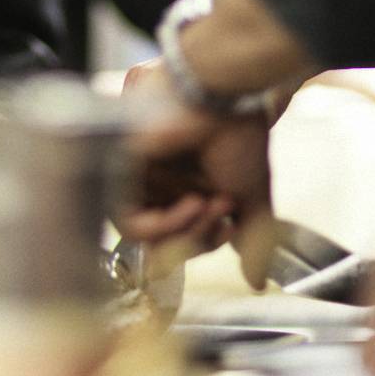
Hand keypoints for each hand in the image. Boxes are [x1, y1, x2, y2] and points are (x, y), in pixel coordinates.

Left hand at [118, 58, 276, 288]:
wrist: (230, 94)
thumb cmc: (240, 132)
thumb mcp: (250, 194)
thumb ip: (251, 239)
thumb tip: (255, 282)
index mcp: (180, 186)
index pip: (180, 240)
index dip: (205, 246)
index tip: (232, 232)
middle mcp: (154, 183)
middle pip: (163, 244)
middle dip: (199, 242)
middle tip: (228, 224)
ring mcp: (136, 178)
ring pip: (147, 238)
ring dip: (188, 232)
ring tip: (213, 207)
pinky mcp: (118, 169)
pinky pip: (130, 223)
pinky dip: (166, 225)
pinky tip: (194, 205)